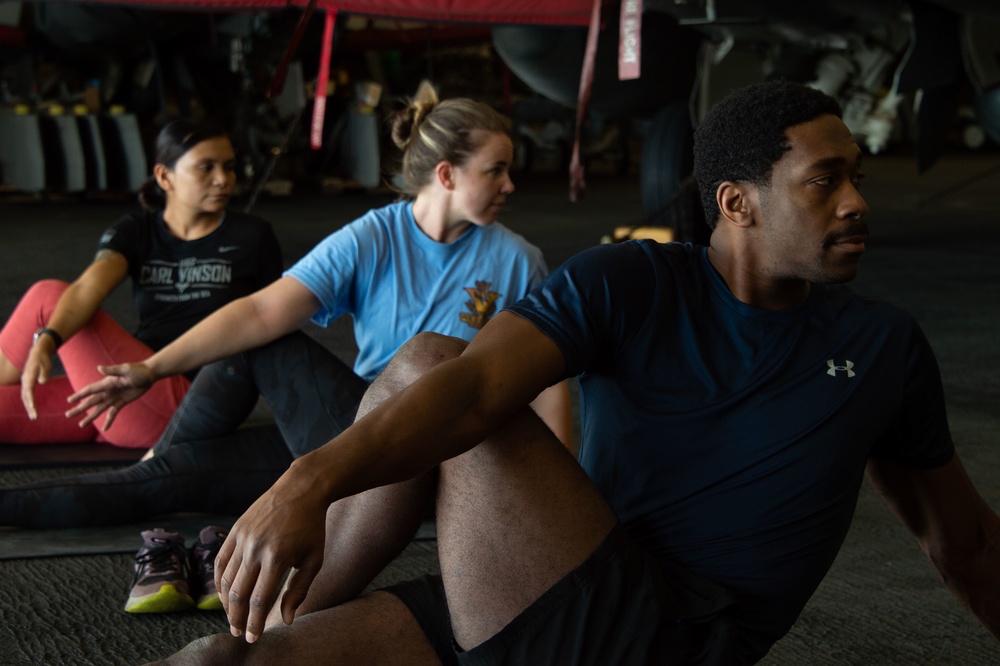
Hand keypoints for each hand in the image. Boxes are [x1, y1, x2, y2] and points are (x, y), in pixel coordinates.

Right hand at [21, 339, 55, 419]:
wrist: (37, 352)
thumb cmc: (43, 358)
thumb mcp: (46, 363)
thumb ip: (45, 373)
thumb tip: (42, 382)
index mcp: (29, 376)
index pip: (29, 391)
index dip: (30, 400)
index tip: (33, 409)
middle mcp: (25, 380)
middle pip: (25, 396)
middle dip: (29, 407)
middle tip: (34, 418)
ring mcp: (25, 381)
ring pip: (25, 396)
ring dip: (28, 407)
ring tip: (34, 417)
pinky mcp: (27, 382)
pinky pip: (26, 394)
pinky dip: (28, 402)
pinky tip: (33, 409)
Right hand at [66, 362, 156, 429]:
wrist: (149, 375)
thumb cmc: (137, 370)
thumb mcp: (126, 369)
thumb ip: (112, 370)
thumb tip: (99, 368)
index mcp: (106, 383)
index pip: (90, 390)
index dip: (79, 395)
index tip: (69, 401)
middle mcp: (107, 391)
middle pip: (91, 402)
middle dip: (79, 409)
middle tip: (68, 415)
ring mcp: (114, 397)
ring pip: (99, 409)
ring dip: (90, 417)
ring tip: (81, 425)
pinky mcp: (122, 402)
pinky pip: (113, 413)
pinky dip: (108, 420)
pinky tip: (104, 429)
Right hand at [216, 465, 328, 642]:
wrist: (301, 490)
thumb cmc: (312, 528)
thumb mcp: (314, 560)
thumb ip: (299, 591)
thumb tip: (286, 620)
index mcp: (277, 557)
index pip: (260, 600)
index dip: (254, 623)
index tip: (252, 638)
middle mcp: (255, 548)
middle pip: (238, 593)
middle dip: (237, 618)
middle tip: (238, 633)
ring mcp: (243, 538)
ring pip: (226, 580)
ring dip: (227, 603)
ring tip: (233, 617)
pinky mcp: (235, 530)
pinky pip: (221, 562)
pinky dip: (219, 581)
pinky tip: (224, 595)